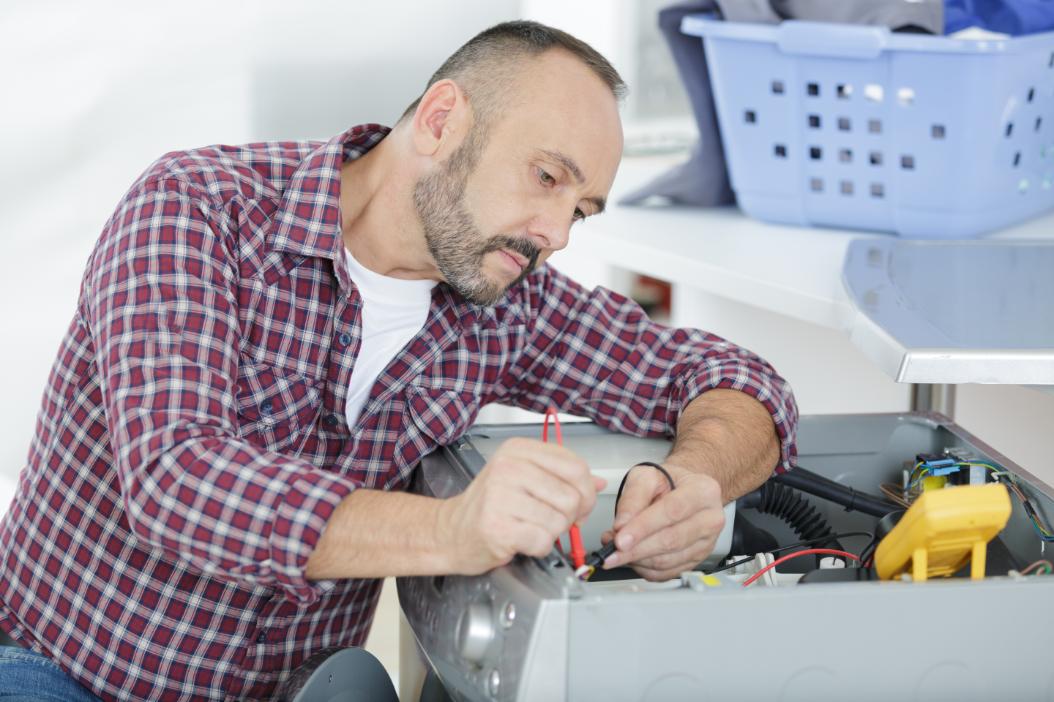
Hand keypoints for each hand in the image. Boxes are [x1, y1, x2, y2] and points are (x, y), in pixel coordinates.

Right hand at [438, 437, 605, 574]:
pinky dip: (538, 547)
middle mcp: (508, 468)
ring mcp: (501, 496)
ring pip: (560, 521)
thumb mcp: (524, 479)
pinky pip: (543, 540)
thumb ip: (561, 478)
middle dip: (569, 516)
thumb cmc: (489, 507)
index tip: (577, 502)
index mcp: (517, 450)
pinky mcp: (499, 527)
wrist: (450, 532)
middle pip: (572, 496)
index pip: (575, 466)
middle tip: (548, 520)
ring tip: (528, 528)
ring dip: (551, 533)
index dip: (585, 490)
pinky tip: (521, 541)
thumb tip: (598, 482)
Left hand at [601, 464, 724, 580]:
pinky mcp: (697, 559)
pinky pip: (668, 572)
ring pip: (668, 560)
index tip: (620, 538)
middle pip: (671, 540)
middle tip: (612, 551)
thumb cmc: (668, 482)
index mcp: (703, 491)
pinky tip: (633, 558)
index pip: (671, 512)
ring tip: (617, 552)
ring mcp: (706, 542)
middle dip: (636, 549)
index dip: (643, 528)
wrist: (683, 490)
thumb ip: (633, 497)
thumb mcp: (646, 476)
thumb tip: (622, 525)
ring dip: (637, 560)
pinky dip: (645, 569)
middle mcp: (710, 518)